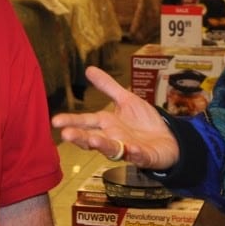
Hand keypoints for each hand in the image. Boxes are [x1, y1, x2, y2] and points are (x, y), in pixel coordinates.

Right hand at [51, 66, 180, 169]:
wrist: (169, 139)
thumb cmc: (144, 122)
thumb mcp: (126, 99)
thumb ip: (108, 86)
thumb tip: (88, 69)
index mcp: (108, 124)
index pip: (86, 122)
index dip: (72, 121)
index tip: (55, 121)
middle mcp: (113, 138)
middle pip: (93, 138)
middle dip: (80, 137)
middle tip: (66, 135)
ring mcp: (127, 148)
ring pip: (112, 149)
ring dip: (102, 145)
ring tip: (93, 141)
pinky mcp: (144, 156)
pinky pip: (138, 156)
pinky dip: (134, 153)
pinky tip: (132, 148)